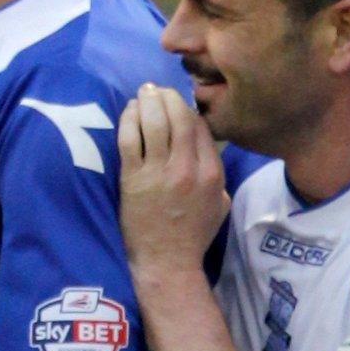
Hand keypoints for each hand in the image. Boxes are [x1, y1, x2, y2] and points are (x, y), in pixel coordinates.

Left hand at [117, 85, 228, 281]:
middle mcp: (187, 168)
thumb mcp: (221, 203)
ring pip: (154, 122)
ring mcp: (159, 172)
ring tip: (143, 93)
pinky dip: (129, 119)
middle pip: (178, 117)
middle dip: (167, 97)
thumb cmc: (194, 234)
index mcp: (212, 172)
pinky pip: (130, 139)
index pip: (200, 126)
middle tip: (156, 90)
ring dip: (147, 102)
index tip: (176, 101)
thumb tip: (208, 146)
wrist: (167, 261)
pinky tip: (128, 112)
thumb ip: (217, 172)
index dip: (187, 108)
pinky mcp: (133, 178)